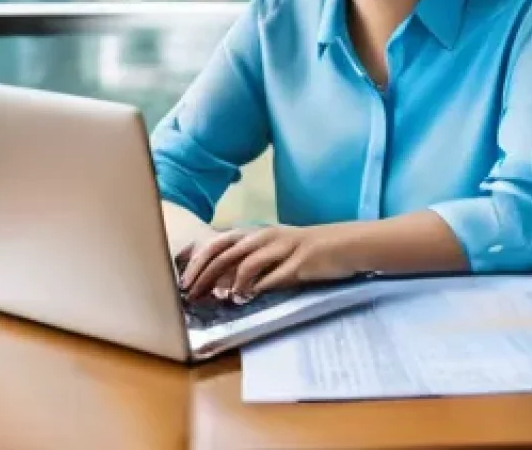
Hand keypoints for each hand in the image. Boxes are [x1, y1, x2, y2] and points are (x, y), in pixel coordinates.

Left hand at [179, 223, 354, 300]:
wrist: (345, 244)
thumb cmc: (308, 250)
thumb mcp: (276, 250)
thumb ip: (251, 261)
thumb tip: (222, 283)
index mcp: (258, 233)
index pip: (219, 243)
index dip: (199, 262)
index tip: (185, 281)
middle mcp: (266, 236)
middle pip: (226, 253)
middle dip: (205, 275)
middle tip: (192, 295)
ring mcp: (282, 248)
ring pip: (245, 262)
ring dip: (229, 283)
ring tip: (220, 299)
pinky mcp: (298, 264)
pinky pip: (272, 277)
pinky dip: (255, 289)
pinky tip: (247, 299)